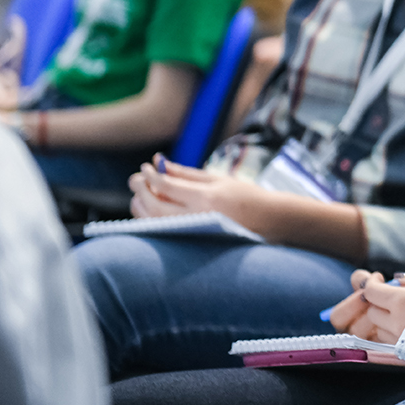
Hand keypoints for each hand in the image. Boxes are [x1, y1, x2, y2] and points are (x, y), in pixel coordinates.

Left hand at [129, 155, 265, 226]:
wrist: (267, 221)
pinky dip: (150, 218)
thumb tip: (159, 163)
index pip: (166, 186)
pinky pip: (161, 231)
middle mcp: (197, 217)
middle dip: (140, 191)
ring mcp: (193, 232)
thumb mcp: (218, 179)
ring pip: (154, 222)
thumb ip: (186, 173)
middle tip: (137, 179)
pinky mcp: (191, 241)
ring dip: (142, 206)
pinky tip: (153, 208)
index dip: (150, 176)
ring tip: (143, 193)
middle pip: (154, 206)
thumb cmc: (245, 196)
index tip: (145, 167)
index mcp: (206, 197)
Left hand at [328, 269, 404, 343]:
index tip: (378, 278)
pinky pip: (382, 342)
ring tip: (388, 310)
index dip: (370, 282)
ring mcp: (399, 341)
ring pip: (371, 329)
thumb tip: (394, 280)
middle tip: (378, 294)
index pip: (370, 290)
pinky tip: (396, 324)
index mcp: (404, 302)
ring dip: (375, 319)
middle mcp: (397, 323)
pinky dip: (384, 331)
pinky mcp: (403, 354)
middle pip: (366, 311)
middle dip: (370, 302)